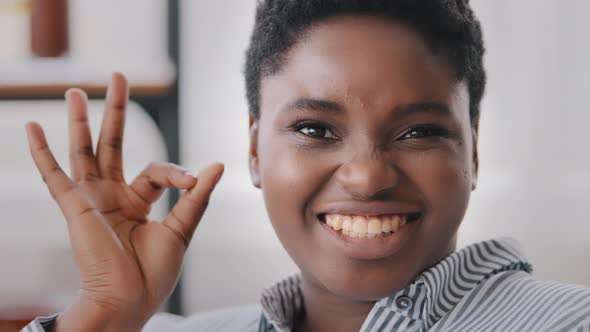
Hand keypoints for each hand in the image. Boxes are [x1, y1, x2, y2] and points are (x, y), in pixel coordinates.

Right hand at [25, 73, 223, 330]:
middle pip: (113, 143)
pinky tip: (33, 126)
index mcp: (137, 201)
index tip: (193, 183)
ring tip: (76, 90)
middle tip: (119, 77)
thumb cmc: (153, 274)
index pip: (156, 170)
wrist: (130, 301)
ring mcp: (91, 199)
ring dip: (79, 120)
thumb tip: (218, 163)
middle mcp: (112, 196)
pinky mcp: (75, 208)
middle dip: (116, 110)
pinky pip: (54, 176)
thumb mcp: (182, 230)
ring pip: (84, 150)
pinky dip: (42, 153)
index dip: (178, 172)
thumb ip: (196, 196)